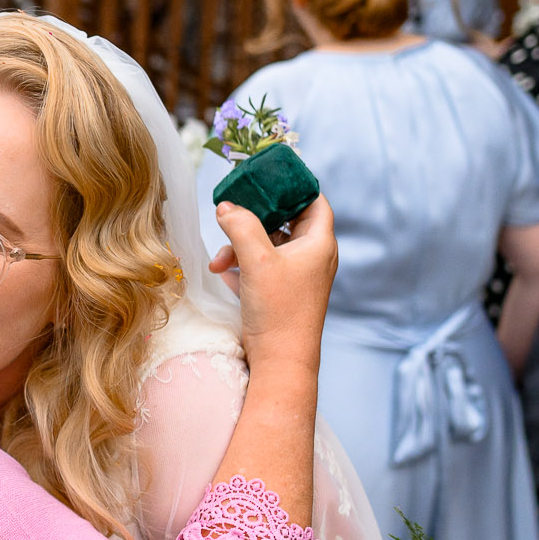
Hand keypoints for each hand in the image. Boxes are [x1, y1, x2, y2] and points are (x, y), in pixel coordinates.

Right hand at [210, 196, 336, 369]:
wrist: (280, 360)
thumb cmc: (280, 311)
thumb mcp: (257, 261)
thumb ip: (241, 226)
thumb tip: (226, 206)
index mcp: (318, 243)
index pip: (313, 200)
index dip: (292, 186)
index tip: (265, 179)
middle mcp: (312, 256)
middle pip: (284, 220)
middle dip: (253, 218)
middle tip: (232, 212)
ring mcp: (297, 274)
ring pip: (268, 244)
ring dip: (240, 245)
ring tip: (220, 259)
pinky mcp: (282, 290)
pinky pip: (261, 265)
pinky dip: (241, 264)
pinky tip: (223, 273)